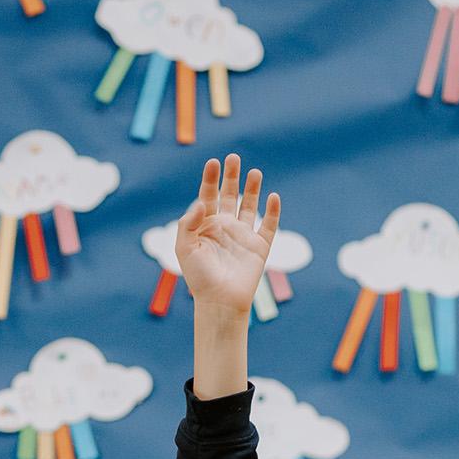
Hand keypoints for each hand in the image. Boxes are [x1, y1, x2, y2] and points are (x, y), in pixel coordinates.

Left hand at [176, 154, 279, 314]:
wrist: (220, 301)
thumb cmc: (199, 277)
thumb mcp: (185, 248)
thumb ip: (189, 223)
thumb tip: (201, 202)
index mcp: (206, 226)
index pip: (208, 196)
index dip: (210, 179)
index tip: (213, 162)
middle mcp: (224, 227)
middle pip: (229, 195)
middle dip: (231, 177)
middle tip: (233, 157)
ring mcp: (243, 236)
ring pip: (250, 206)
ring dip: (252, 189)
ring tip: (255, 171)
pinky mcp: (259, 247)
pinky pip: (269, 226)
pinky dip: (273, 211)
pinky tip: (273, 196)